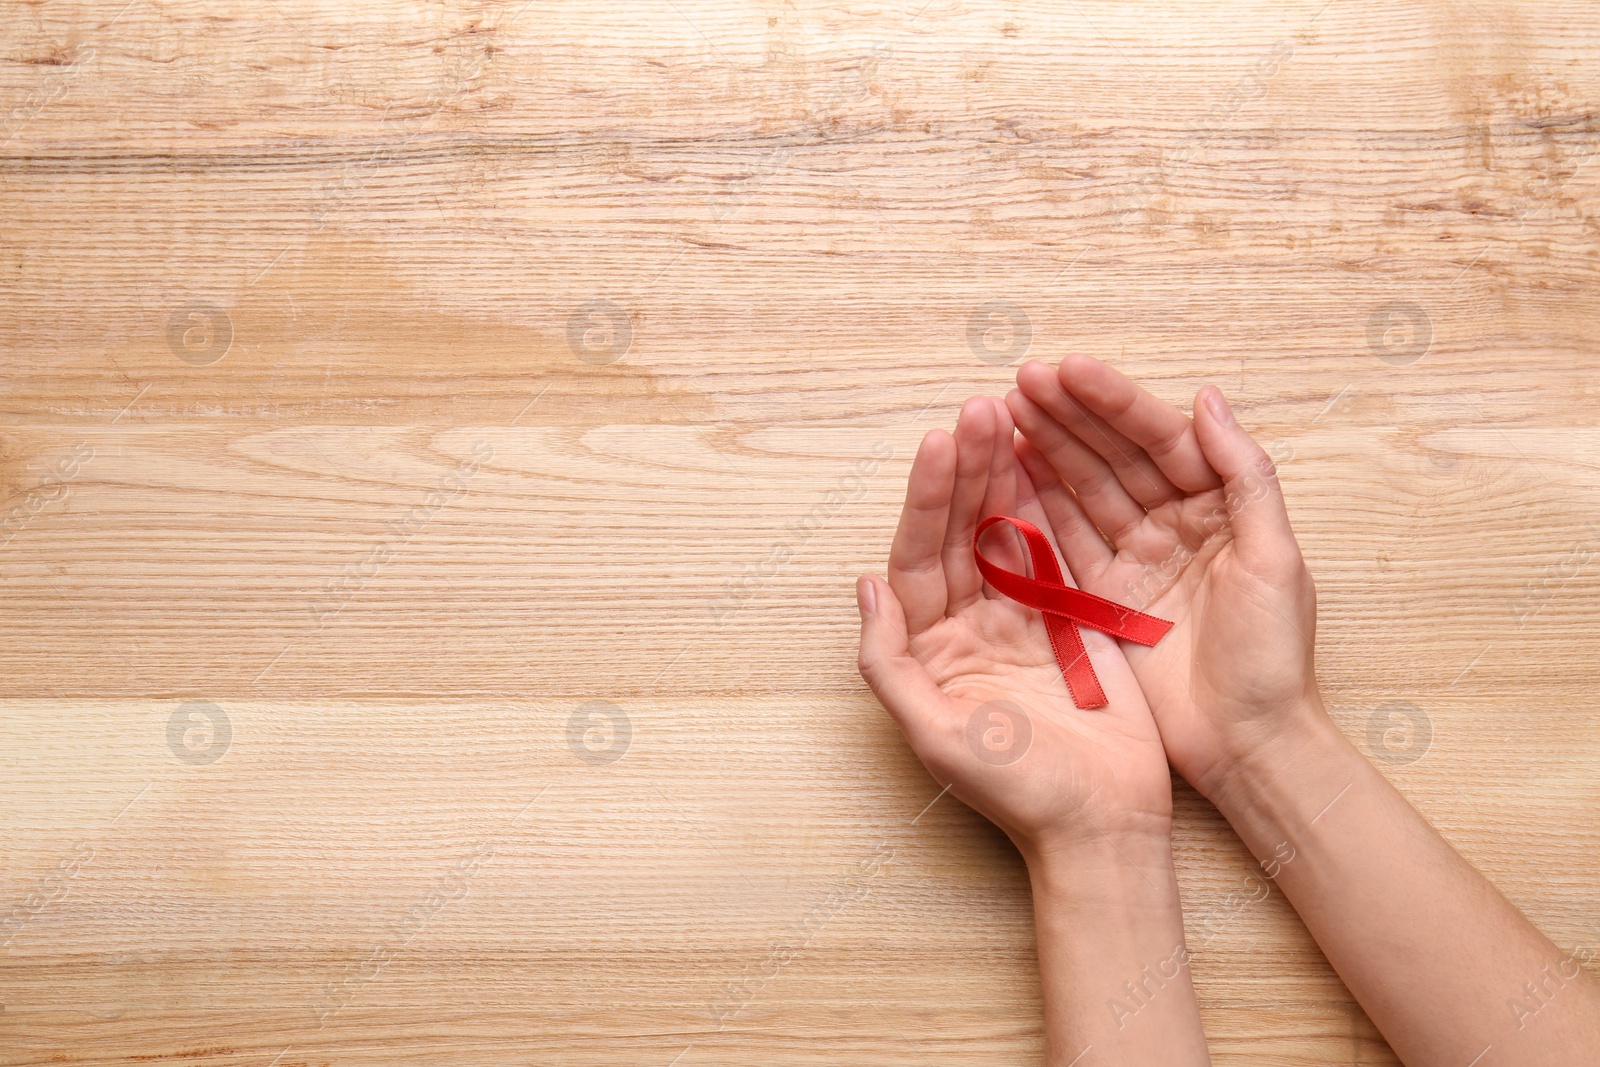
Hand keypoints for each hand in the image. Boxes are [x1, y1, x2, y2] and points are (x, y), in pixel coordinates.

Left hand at [855, 396, 1173, 864]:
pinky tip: (1048, 459)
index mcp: (928, 647)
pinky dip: (1050, 506)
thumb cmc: (1016, 792)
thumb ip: (889, 663)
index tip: (941, 442)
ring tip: (1009, 415)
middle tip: (980, 406)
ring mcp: (1019, 618)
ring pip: (1005, 531)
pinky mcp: (1069, 620)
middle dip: (967, 469)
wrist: (1101, 828)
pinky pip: (1053, 550)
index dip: (927, 499)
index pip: (919, 556)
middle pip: (960, 531)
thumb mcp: (936, 734)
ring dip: (1005, 475)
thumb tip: (865, 586)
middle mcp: (967, 624)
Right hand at [1006, 355, 1322, 799]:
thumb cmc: (1274, 658)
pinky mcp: (1101, 599)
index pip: (1160, 440)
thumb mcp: (1276, 560)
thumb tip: (1207, 399)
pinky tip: (1004, 473)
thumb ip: (1246, 476)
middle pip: (1115, 456)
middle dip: (1069, 415)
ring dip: (1046, 449)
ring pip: (1083, 491)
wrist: (1247, 745)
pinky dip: (1034, 507)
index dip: (1115, 403)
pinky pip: (1063, 542)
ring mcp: (1134, 562)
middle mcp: (1173, 526)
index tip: (1068, 370)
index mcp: (1218, 508)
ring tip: (1004, 413)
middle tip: (1020, 381)